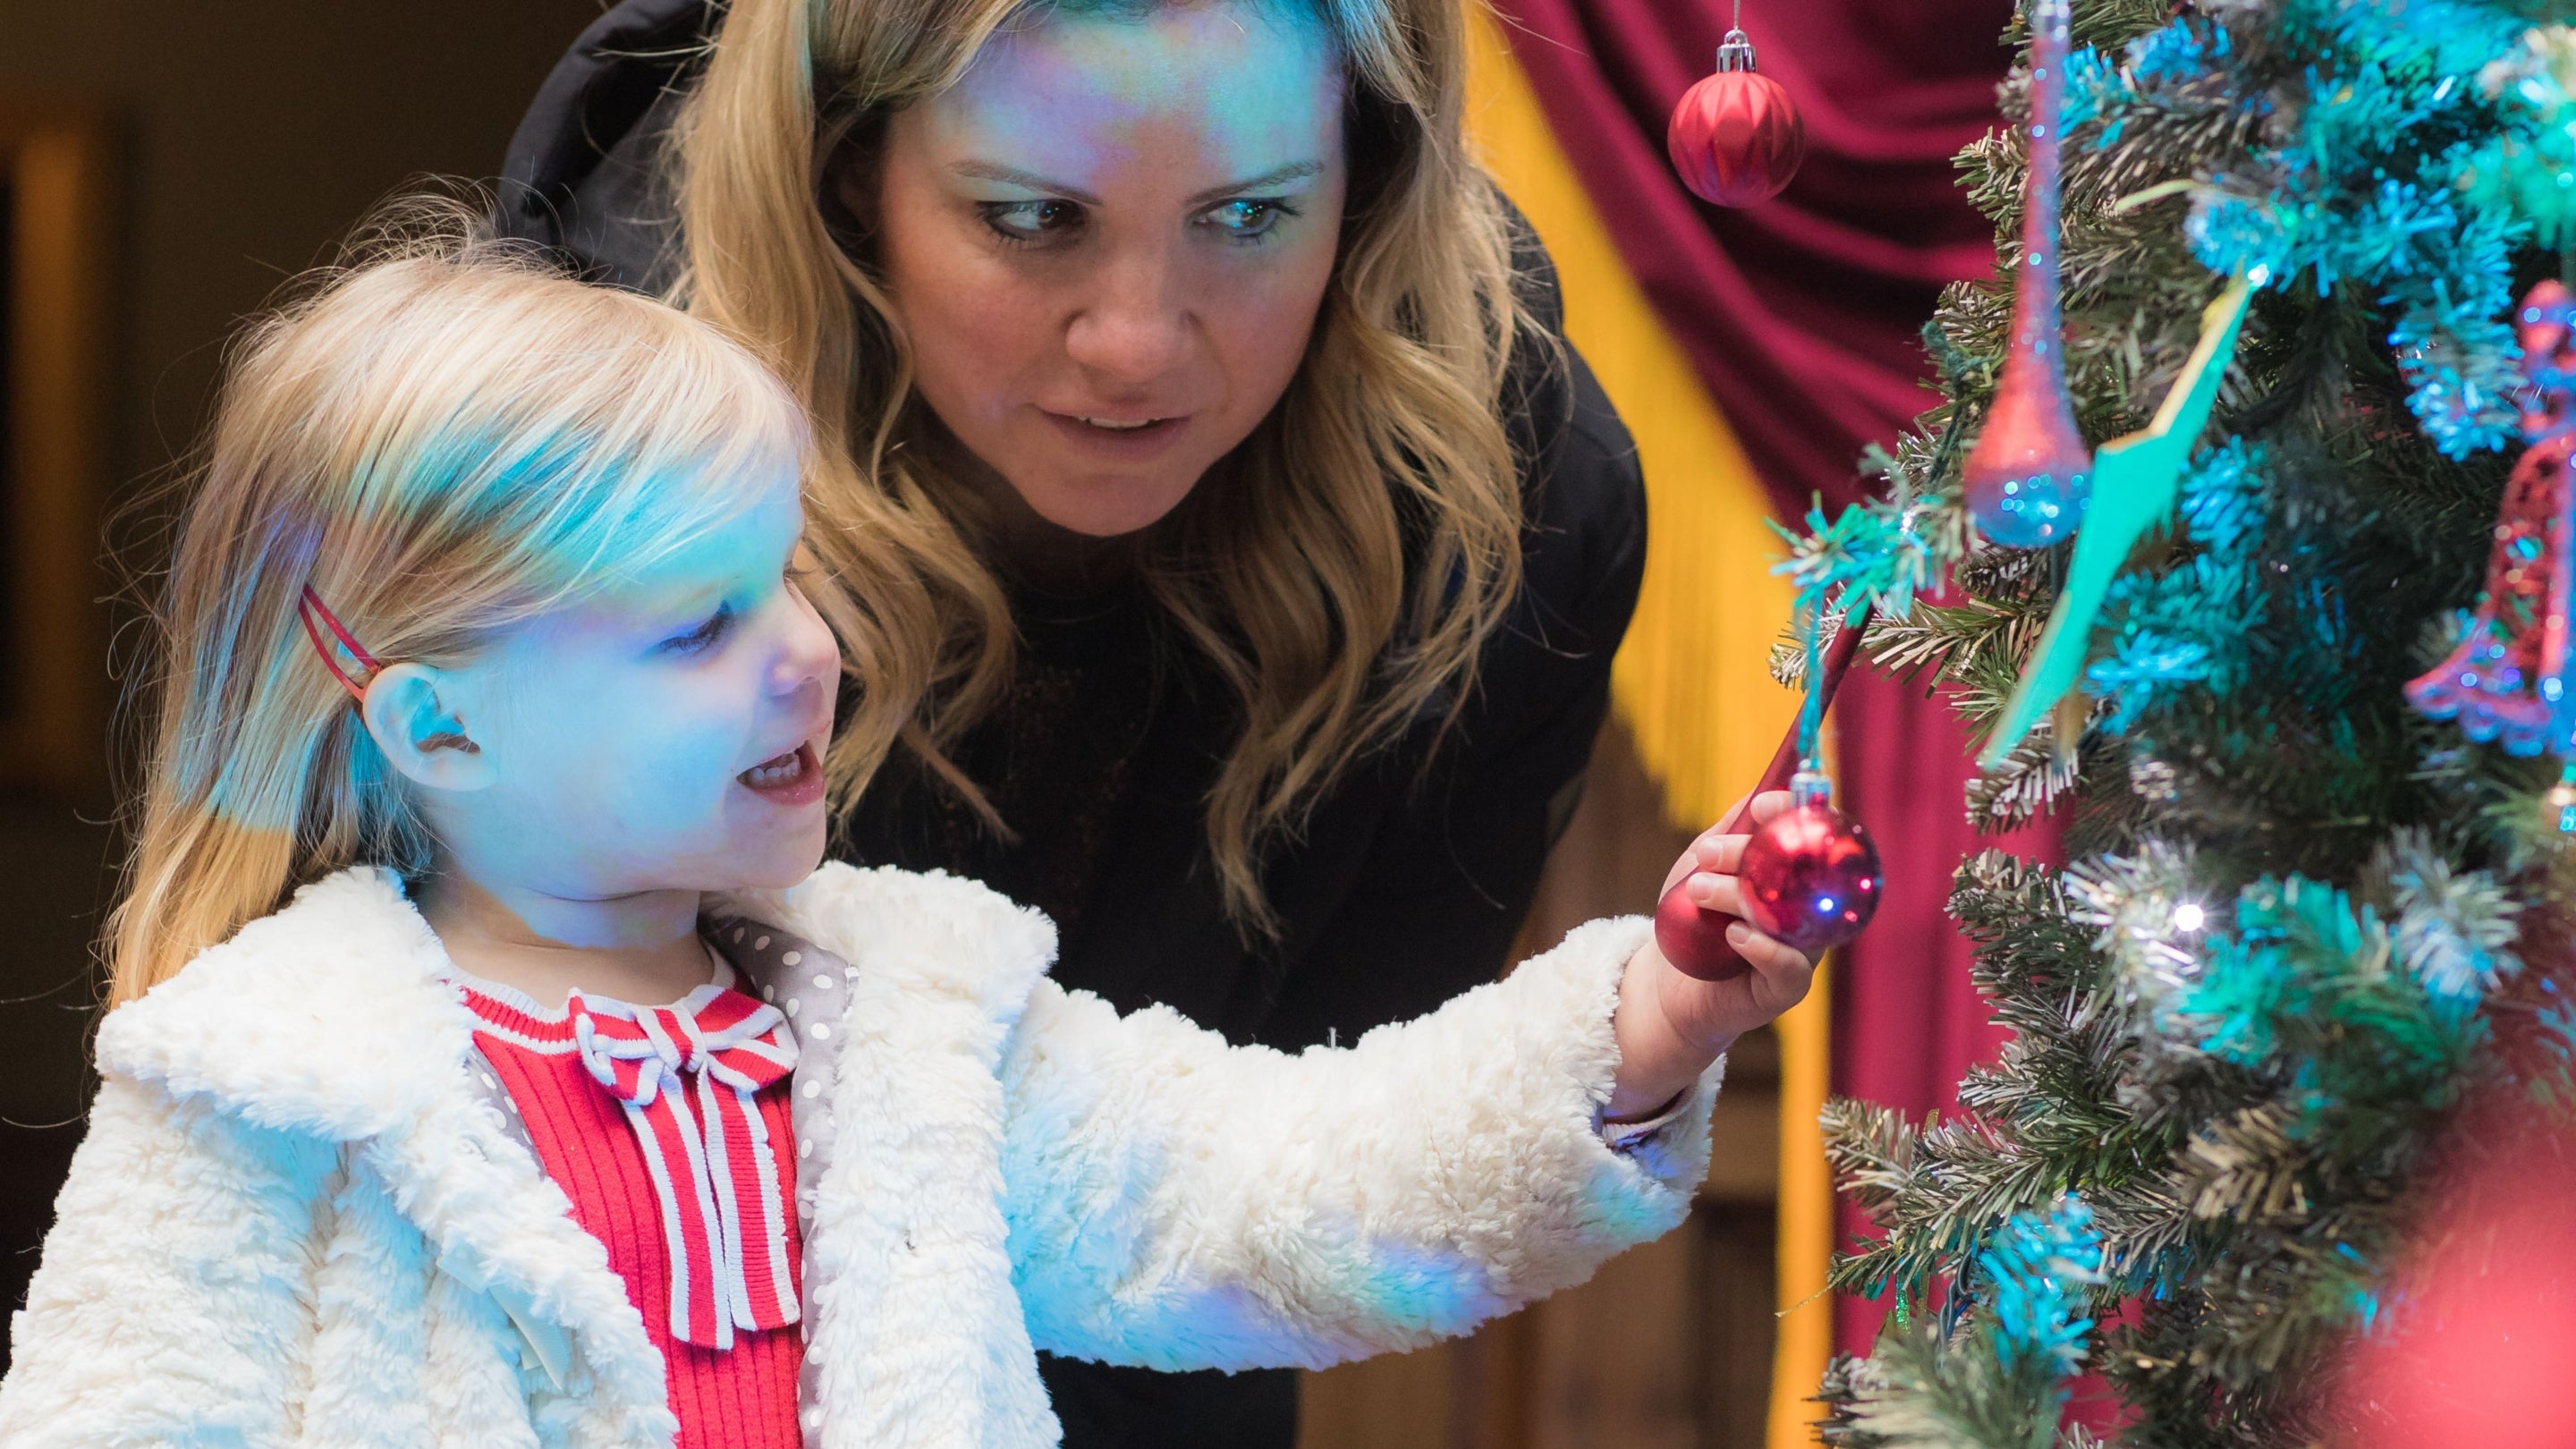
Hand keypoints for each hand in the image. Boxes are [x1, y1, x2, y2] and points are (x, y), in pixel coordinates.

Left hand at [1606, 790, 1816, 1119]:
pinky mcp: (1787, 988)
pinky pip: (1791, 968)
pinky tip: (1734, 935)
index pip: (1819, 839)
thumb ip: (1733, 829)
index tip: (1763, 806)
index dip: (1800, 816)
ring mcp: (1804, 950)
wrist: (1667, 982)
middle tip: (1707, 854)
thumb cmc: (1693, 917)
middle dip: (1755, 855)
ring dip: (1742, 897)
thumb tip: (1763, 791)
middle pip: (1805, 875)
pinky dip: (1763, 947)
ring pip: (1792, 918)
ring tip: (1699, 891)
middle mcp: (1811, 911)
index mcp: (1798, 876)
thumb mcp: (1705, 864)